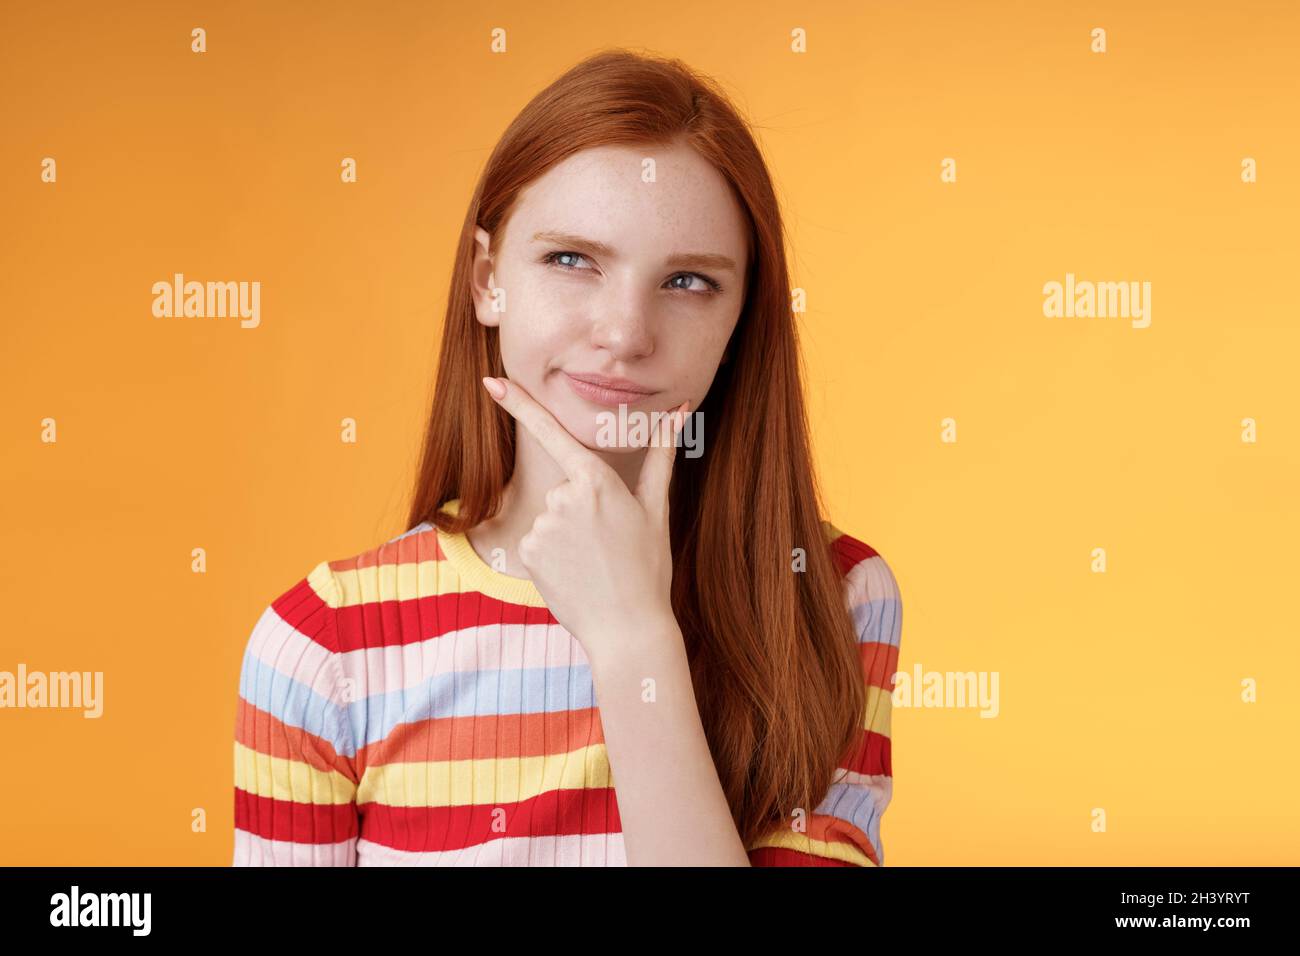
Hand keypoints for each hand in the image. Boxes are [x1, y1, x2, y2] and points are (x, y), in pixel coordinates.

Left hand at [481, 375, 687, 664]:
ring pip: (550, 516)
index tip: (491, 382)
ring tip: (593, 562)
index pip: (552, 432)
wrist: (628, 628)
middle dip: (581, 509)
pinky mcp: (526, 551)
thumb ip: (660, 454)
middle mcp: (563, 497)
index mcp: (596, 480)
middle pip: (563, 489)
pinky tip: (574, 573)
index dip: (519, 404)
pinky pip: (536, 542)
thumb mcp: (656, 508)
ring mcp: (542, 525)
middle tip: (608, 543)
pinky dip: (551, 555)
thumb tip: (680, 410)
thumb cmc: (648, 567)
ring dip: (567, 535)